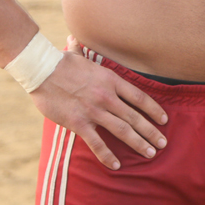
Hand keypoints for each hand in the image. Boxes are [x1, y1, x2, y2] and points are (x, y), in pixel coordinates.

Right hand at [29, 51, 168, 170]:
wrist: (40, 71)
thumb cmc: (59, 63)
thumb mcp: (76, 55)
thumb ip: (80, 50)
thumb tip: (73, 39)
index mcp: (110, 79)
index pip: (139, 97)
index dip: (154, 110)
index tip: (164, 120)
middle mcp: (106, 96)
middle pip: (135, 117)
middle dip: (151, 132)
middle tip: (162, 144)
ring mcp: (93, 110)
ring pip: (122, 131)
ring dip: (138, 143)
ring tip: (150, 153)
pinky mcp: (78, 122)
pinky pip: (97, 143)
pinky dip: (107, 155)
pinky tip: (116, 166)